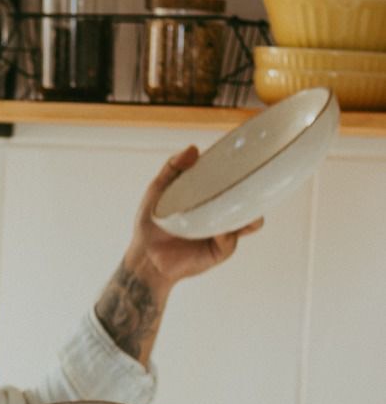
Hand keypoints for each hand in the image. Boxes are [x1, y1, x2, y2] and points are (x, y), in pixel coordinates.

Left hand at [130, 145, 263, 290]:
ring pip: (250, 222)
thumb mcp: (159, 188)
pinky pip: (230, 241)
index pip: (236, 184)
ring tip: (240, 204)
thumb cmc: (152, 222)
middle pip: (252, 202)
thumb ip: (173, 167)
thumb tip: (194, 149)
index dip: (245, 174)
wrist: (144, 255)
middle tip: (252, 180)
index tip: (249, 160)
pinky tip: (219, 228)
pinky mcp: (218, 252)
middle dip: (258, 193)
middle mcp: (221, 215)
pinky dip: (227, 233)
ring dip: (249, 213)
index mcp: (211, 198)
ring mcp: (222, 234)